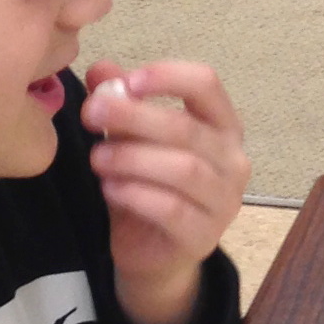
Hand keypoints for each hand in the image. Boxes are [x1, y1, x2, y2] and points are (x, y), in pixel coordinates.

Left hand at [82, 61, 250, 323]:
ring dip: (133, 158)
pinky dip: (137, 194)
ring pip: (183, 169)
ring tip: (97, 158)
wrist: (155, 254)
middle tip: (91, 113)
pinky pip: (173, 209)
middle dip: (135, 116)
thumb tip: (101, 69)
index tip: (127, 81)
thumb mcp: (131, 139)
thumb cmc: (149, 185)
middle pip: (187, 128)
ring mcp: (224, 199)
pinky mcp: (205, 235)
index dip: (168, 76)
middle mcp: (232, 159)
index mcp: (220, 125)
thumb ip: (121, 102)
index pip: (206, 85)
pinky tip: (110, 188)